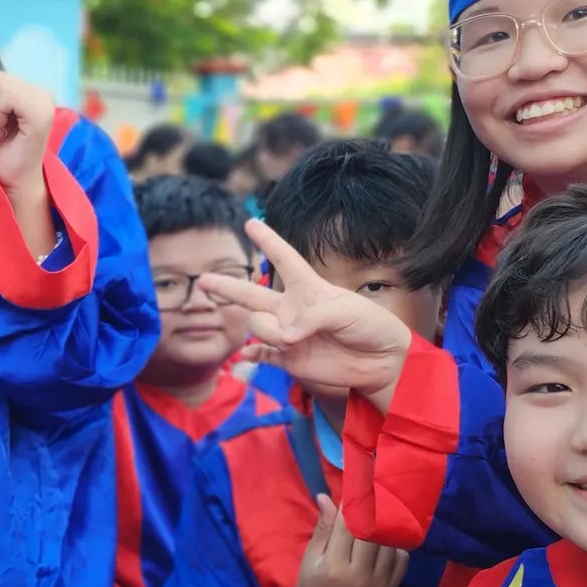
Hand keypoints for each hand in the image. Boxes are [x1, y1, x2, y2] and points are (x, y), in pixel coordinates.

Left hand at [0, 55, 53, 199]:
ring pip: (2, 85)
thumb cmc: (4, 152)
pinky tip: (3, 133)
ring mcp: (44, 103)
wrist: (11, 180)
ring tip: (0, 132)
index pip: (0, 76)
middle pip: (0, 79)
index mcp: (35, 94)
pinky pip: (7, 96)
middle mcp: (44, 95)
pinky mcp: (40, 114)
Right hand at [196, 220, 414, 405]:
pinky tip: (243, 358)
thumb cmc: (371, 326)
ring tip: (289, 342)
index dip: (268, 240)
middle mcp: (292, 309)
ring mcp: (287, 335)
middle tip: (203, 280)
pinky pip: (260, 355)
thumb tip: (283, 338)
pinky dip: (250, 356)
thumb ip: (312, 318)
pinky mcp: (288, 360)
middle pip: (251, 294)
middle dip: (226, 287)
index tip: (250, 223)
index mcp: (308, 288)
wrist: (383, 363)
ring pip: (256, 325)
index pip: (284, 259)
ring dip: (266, 331)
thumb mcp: (347, 310)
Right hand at [292, 495, 410, 586]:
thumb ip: (323, 527)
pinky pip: (401, 558)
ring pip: (389, 544)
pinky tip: (385, 539)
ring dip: (385, 527)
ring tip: (379, 514)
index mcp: (335, 568)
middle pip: (372, 534)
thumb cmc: (312, 582)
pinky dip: (395, 545)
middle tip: (371, 495)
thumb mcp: (311, 555)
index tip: (355, 488)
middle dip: (372, 511)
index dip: (352, 505)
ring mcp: (379, 584)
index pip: (348, 528)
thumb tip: (326, 497)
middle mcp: (360, 577)